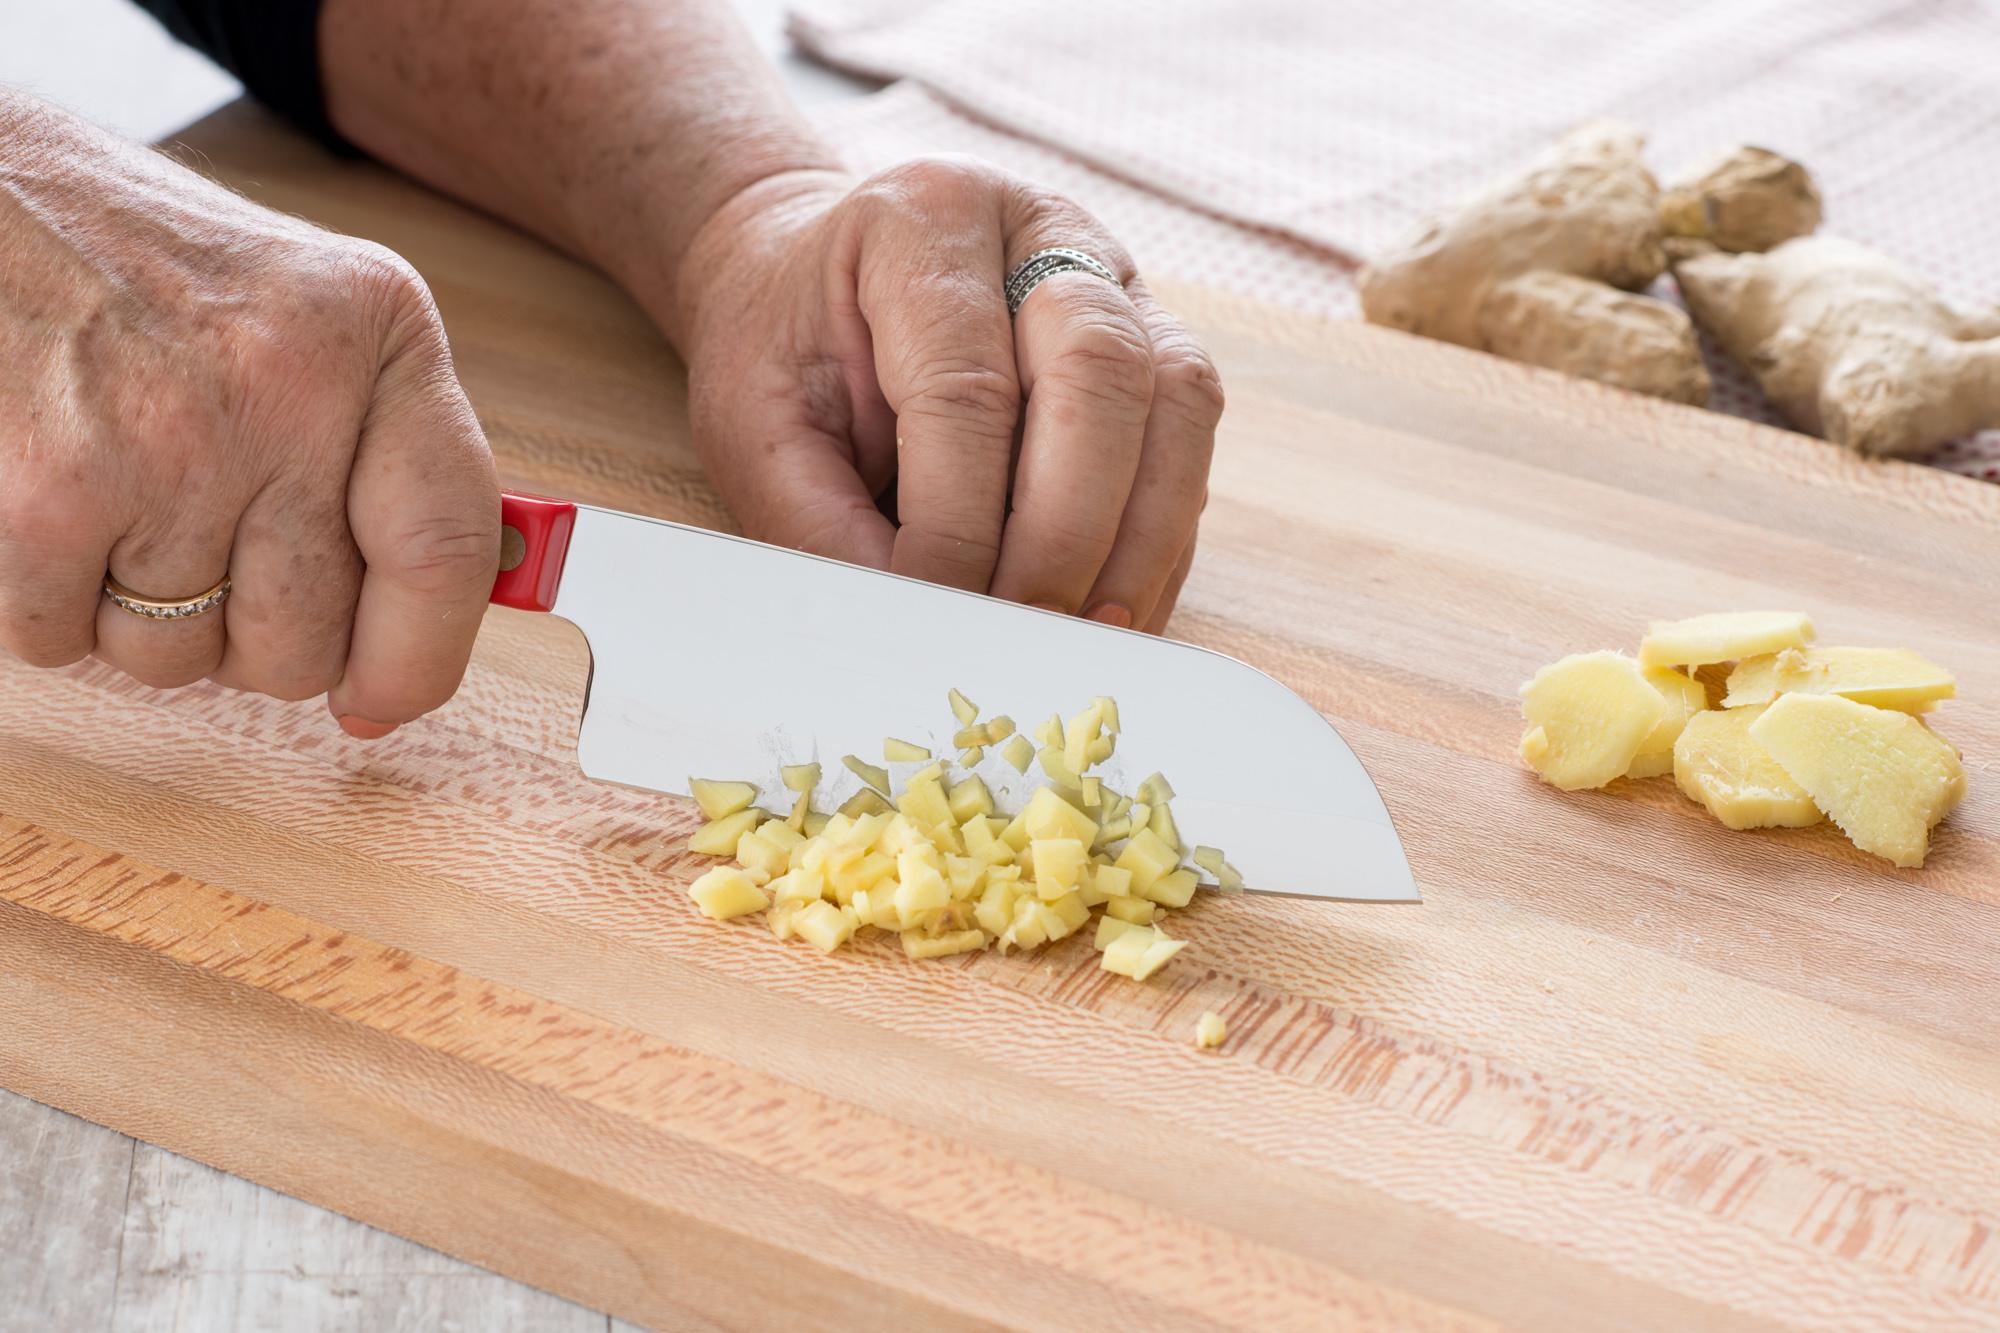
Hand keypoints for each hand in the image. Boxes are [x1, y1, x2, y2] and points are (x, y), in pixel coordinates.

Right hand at [0, 94, 498, 736]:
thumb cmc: (135, 261)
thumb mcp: (304, 317)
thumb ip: (376, 461)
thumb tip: (406, 657)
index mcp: (378, 334)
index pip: (447, 550)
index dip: (420, 657)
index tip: (385, 698)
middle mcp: (290, 386)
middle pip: (305, 638)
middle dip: (248, 636)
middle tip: (199, 549)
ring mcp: (172, 442)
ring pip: (182, 656)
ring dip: (140, 616)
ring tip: (119, 500)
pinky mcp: (53, 493)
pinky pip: (66, 640)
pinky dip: (46, 603)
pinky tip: (52, 504)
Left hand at [668, 158, 1222, 632]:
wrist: (815, 284)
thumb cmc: (786, 350)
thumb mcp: (758, 426)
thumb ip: (820, 523)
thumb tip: (909, 626)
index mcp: (925, 218)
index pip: (966, 387)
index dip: (958, 524)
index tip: (935, 617)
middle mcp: (1042, 228)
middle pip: (1101, 373)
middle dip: (1068, 530)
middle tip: (1023, 633)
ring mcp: (1118, 277)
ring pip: (1176, 402)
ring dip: (1139, 539)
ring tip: (1084, 635)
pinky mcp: (1159, 342)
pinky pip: (1189, 446)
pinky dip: (1157, 543)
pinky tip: (1108, 612)